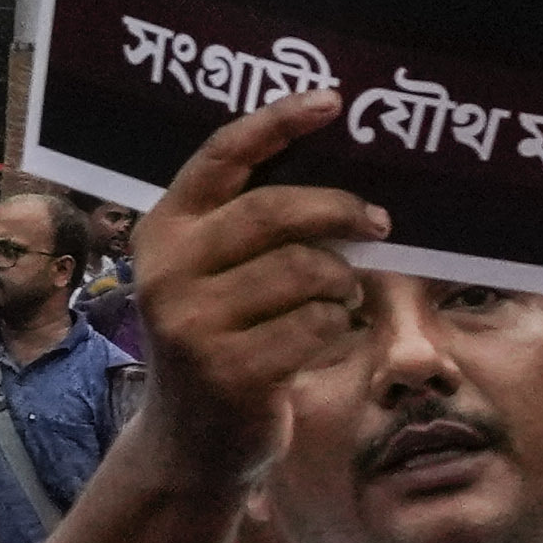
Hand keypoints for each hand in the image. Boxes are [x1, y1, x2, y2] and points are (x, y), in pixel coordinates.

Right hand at [116, 91, 386, 492]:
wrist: (192, 441)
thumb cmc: (222, 340)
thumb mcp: (213, 276)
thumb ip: (250, 227)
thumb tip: (341, 170)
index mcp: (164, 231)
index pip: (222, 156)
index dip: (278, 122)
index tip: (332, 101)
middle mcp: (167, 272)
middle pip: (273, 212)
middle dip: (339, 210)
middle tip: (379, 221)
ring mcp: (194, 325)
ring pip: (304, 271)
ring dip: (341, 280)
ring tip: (340, 294)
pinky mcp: (230, 371)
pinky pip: (315, 325)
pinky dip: (335, 326)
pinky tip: (323, 336)